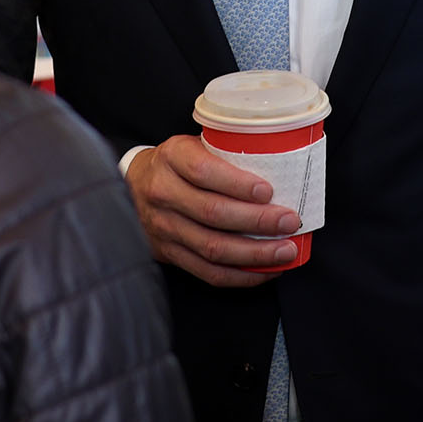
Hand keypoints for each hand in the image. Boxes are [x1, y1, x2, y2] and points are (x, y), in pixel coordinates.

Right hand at [125, 135, 302, 288]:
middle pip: (212, 213)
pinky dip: (240, 276)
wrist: (133, 186)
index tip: (268, 191)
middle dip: (257, 221)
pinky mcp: (168, 254)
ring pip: (212, 247)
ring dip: (254, 253)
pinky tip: (266, 270)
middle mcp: (163, 192)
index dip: (237, 184)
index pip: (203, 171)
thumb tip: (281, 163)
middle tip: (290, 221)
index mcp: (172, 158)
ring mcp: (163, 227)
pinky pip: (207, 272)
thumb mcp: (193, 145)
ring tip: (285, 251)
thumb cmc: (177, 163)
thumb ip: (225, 152)